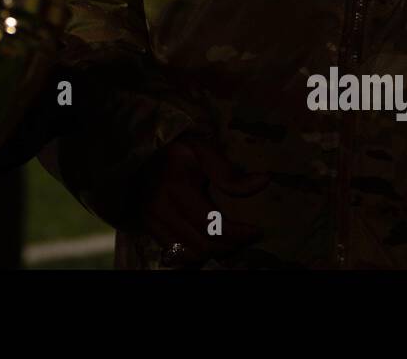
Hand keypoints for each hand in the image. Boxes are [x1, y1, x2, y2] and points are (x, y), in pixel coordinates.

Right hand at [140, 134, 268, 267]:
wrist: (142, 156)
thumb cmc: (177, 152)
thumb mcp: (203, 151)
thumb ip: (229, 170)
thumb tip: (264, 180)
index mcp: (175, 186)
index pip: (210, 224)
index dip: (237, 234)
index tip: (256, 231)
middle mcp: (159, 208)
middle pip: (202, 244)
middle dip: (229, 245)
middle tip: (245, 236)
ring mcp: (150, 222)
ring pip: (191, 255)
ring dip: (214, 252)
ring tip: (229, 240)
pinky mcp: (148, 230)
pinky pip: (177, 256)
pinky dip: (196, 254)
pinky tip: (208, 243)